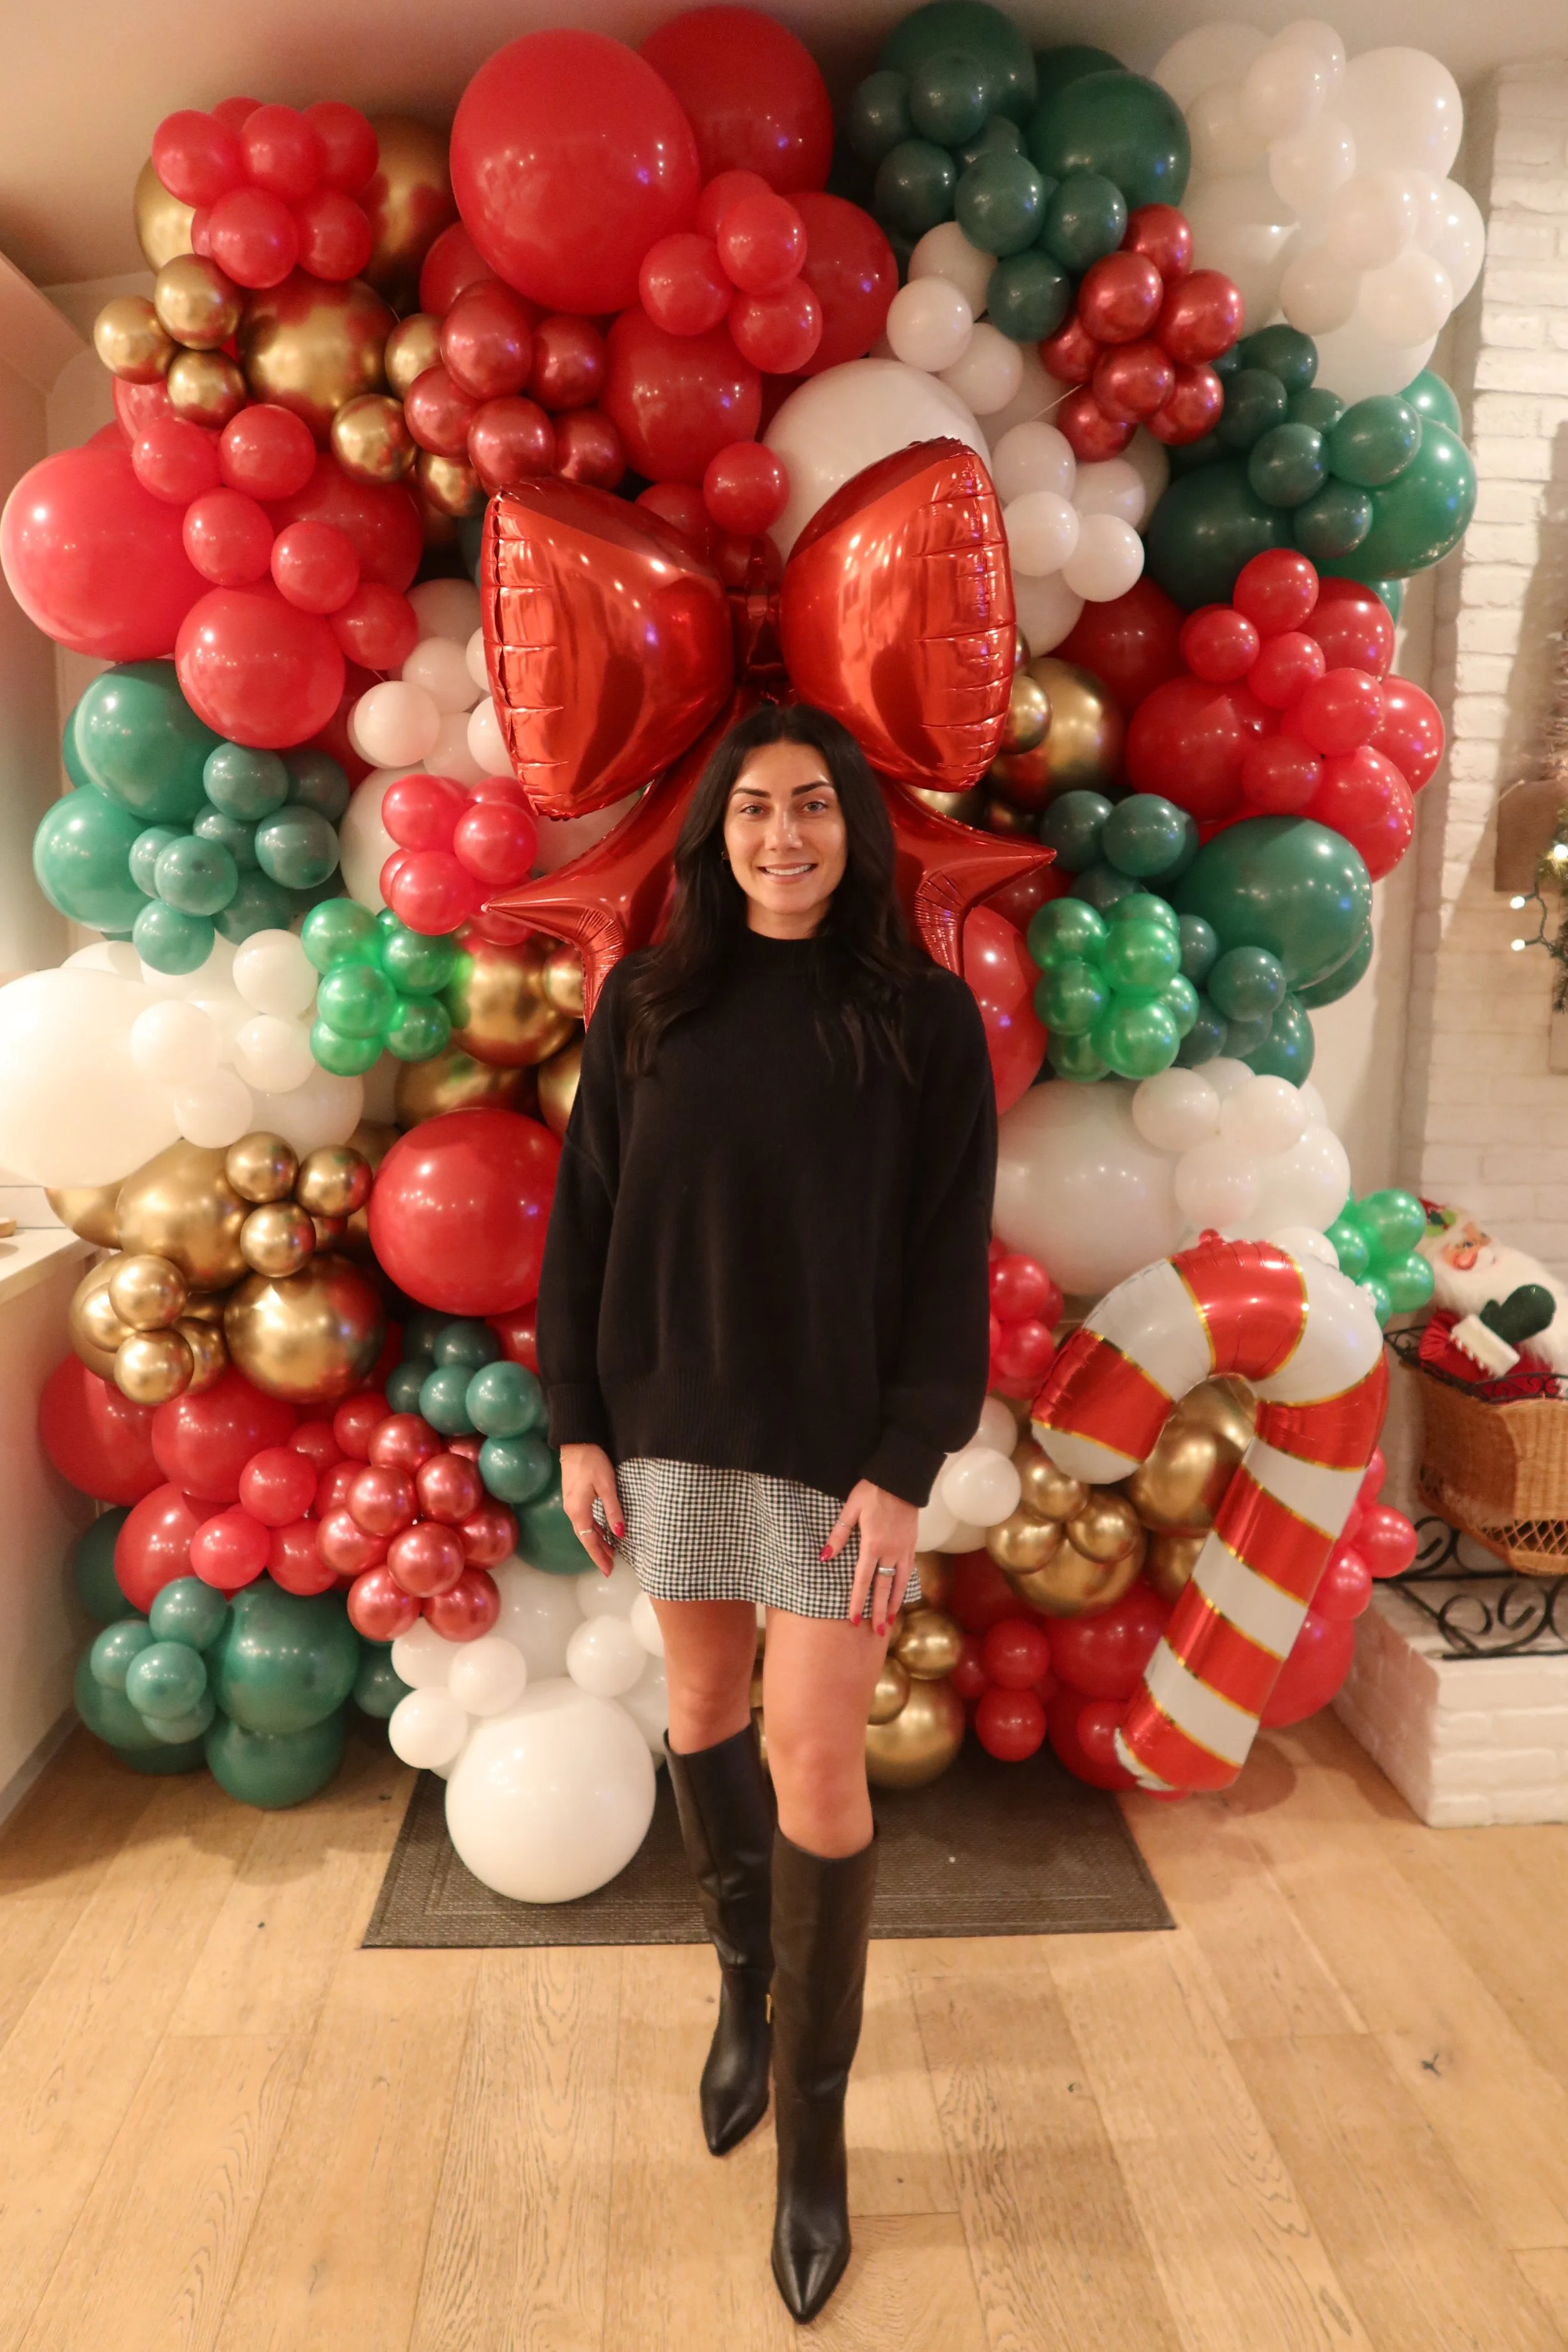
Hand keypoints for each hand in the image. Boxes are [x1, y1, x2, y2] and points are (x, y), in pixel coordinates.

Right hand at [560, 1443, 623, 1575]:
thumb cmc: (592, 1462)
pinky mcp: (574, 1497)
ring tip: (610, 1552)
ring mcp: (571, 1504)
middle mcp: (572, 1511)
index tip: (608, 1571)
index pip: (589, 1541)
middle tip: (610, 1566)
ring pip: (585, 1529)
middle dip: (598, 1552)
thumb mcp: (607, 1486)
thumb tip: (620, 1533)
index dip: (599, 1557)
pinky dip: (594, 1529)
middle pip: (585, 1538)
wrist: (576, 1443)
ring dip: (597, 1541)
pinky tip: (603, 1531)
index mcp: (579, 1511)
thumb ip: (613, 1510)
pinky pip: (584, 1520)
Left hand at [822, 1479, 918, 1635]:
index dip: (858, 1601)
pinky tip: (900, 1594)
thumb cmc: (873, 1491)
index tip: (855, 1620)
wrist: (901, 1479)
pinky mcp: (911, 1543)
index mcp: (872, 1545)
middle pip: (884, 1587)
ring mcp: (903, 1549)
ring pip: (899, 1582)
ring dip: (894, 1603)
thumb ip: (839, 1534)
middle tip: (878, 1633)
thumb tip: (824, 1557)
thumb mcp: (851, 1508)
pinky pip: (908, 1571)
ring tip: (891, 1621)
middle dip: (879, 1611)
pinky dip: (904, 1586)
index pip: (863, 1580)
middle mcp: (890, 1551)